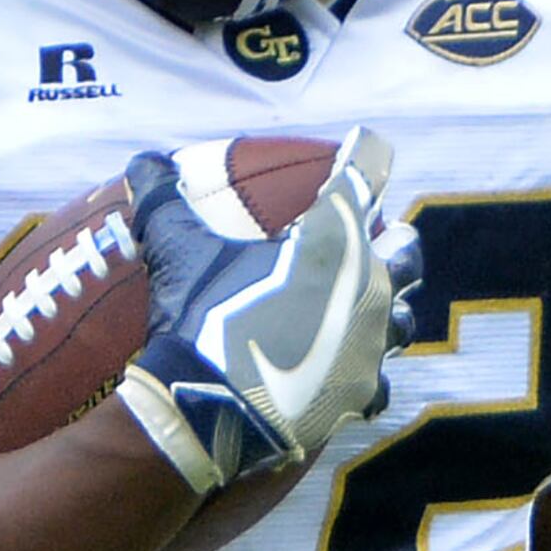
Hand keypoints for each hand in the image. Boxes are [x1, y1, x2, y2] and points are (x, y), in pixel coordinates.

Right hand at [115, 128, 421, 494]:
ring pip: (405, 319)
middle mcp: (368, 283)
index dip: (367, 152)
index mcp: (333, 236)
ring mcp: (372, 341)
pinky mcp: (362, 391)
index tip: (364, 143)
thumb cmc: (204, 316)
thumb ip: (164, 199)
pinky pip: (380, 381)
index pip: (365, 172)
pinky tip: (350, 375)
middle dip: (397, 241)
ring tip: (373, 310)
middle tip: (386, 237)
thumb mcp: (177, 250)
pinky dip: (367, 375)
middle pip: (405, 250)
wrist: (215, 407)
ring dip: (392, 309)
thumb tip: (144, 162)